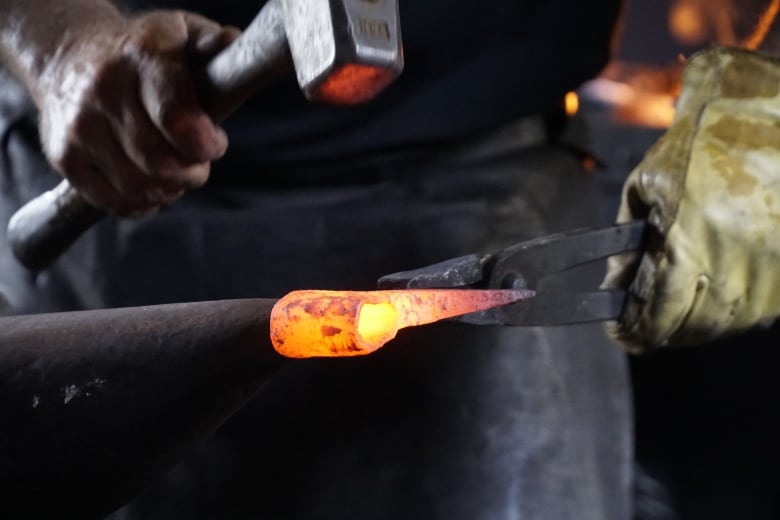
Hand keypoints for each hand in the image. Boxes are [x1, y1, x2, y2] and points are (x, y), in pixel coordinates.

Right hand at [35, 11, 238, 215]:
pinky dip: (142, 203)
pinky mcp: (64, 156)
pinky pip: (113, 201)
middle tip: (197, 162)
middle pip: (161, 163)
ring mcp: (80, 126)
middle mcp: (104, 89)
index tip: (214, 143)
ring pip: (138, 187)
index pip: (178, 119)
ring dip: (169, 190)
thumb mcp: (181, 34)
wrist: (68, 59)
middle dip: (192, 173)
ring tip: (175, 173)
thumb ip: (211, 43)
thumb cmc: (141, 56)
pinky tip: (151, 186)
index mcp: (143, 57)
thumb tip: (231, 43)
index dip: (205, 144)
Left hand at [603, 46, 779, 352]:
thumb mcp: (645, 186)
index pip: (658, 311)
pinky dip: (731, 314)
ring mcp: (772, 267)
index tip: (619, 333)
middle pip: (694, 326)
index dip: (635, 331)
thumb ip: (627, 240)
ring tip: (672, 317)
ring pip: (730, 323)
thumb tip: (616, 285)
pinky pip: (762, 309)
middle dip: (661, 332)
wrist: (764, 114)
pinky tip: (712, 301)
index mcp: (691, 240)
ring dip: (696, 328)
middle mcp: (736, 261)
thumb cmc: (697, 144)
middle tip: (641, 329)